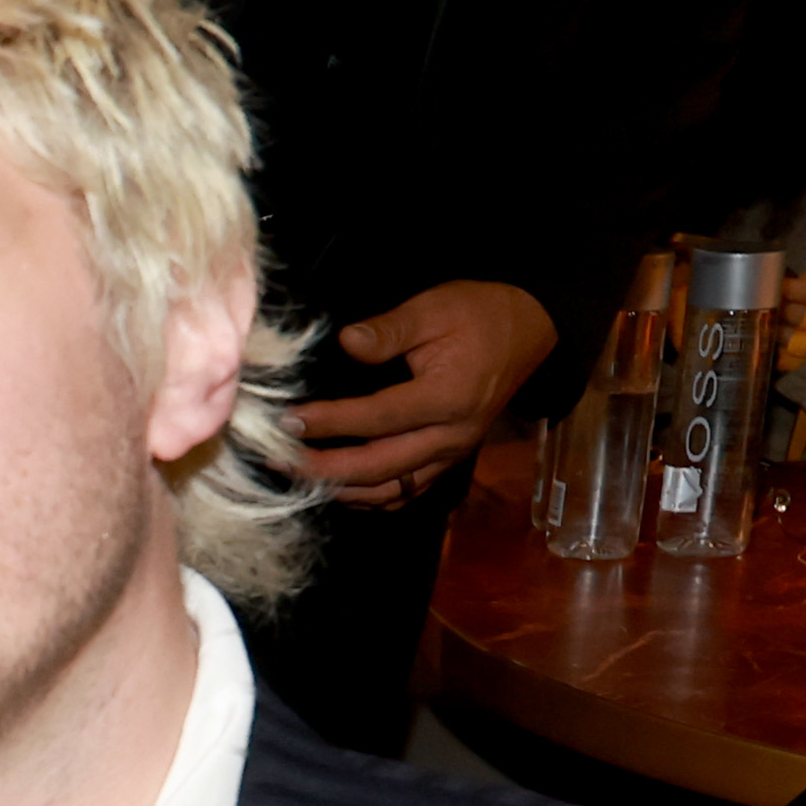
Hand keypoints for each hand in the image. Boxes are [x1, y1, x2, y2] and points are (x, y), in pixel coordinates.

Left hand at [290, 279, 559, 508]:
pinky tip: (336, 487)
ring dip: (341, 489)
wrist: (529, 330)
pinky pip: (406, 493)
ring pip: (390, 491)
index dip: (329, 423)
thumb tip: (346, 342)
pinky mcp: (450, 461)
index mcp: (447, 398)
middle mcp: (451, 437)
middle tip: (276, 460)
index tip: (287, 420)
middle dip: (322, 469)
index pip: (376, 420)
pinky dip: (369, 497)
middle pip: (378, 468)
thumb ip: (388, 329)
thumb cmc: (478, 314)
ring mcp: (452, 455)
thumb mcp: (433, 308)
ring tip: (297, 477)